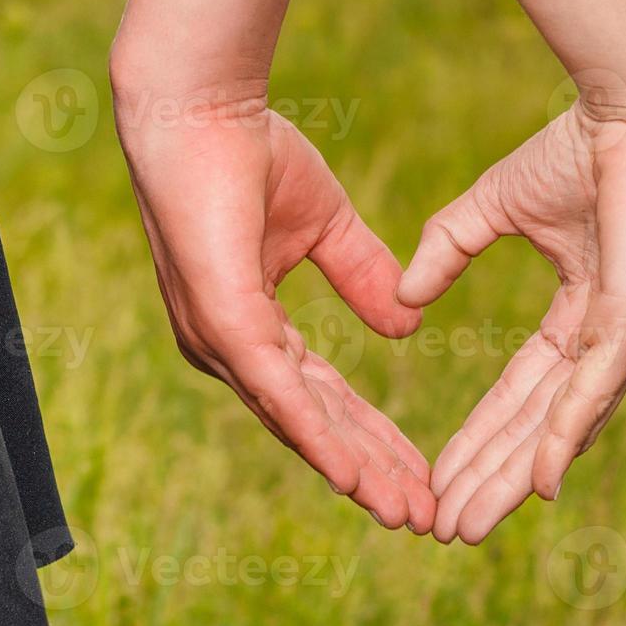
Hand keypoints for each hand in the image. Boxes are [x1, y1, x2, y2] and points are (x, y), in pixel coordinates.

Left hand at [114, 86, 435, 531]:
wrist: (201, 108)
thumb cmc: (248, 154)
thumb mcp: (325, 225)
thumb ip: (361, 276)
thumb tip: (406, 328)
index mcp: (250, 328)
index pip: (321, 398)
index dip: (373, 438)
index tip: (421, 473)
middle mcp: (229, 350)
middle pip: (313, 426)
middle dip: (373, 473)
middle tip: (425, 518)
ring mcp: (222, 343)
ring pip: (299, 424)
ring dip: (355, 472)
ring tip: (406, 515)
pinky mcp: (224, 323)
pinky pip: (278, 392)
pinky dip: (317, 438)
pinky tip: (352, 478)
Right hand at [398, 95, 625, 543]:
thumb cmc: (574, 148)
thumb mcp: (492, 207)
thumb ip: (448, 250)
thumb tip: (404, 298)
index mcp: (585, 315)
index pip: (523, 393)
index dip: (480, 437)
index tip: (438, 477)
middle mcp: (613, 338)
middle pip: (540, 426)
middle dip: (491, 476)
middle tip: (447, 526)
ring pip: (565, 424)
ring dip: (515, 476)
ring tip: (468, 522)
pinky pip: (594, 390)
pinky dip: (565, 438)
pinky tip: (538, 486)